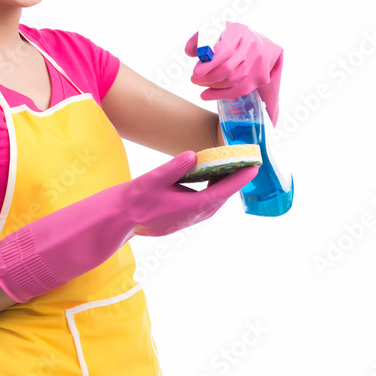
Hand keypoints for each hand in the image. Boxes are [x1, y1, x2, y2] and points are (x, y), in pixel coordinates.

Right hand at [124, 150, 259, 236]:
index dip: (239, 179)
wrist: (121, 219)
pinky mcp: (184, 219)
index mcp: (192, 206)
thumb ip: (174, 167)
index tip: (254, 168)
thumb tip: (193, 155)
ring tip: (232, 168)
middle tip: (246, 162)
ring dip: (224, 186)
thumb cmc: (135, 199)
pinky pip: (206, 204)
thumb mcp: (153, 179)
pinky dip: (213, 191)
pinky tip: (211, 180)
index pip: (223, 191)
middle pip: (222, 196)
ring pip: (214, 201)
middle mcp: (195, 215)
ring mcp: (190, 219)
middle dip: (235, 180)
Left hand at [185, 23, 282, 125]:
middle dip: (207, 77)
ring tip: (201, 83)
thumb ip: (200, 38)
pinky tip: (208, 94)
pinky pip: (239, 90)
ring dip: (212, 85)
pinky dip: (220, 94)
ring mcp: (257, 62)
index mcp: (238, 31)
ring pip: (232, 81)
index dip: (210, 63)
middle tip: (194, 79)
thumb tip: (190, 52)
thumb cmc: (232, 37)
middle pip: (228, 68)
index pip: (225, 50)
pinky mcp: (260, 77)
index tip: (196, 72)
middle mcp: (251, 46)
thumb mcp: (216, 30)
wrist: (262, 45)